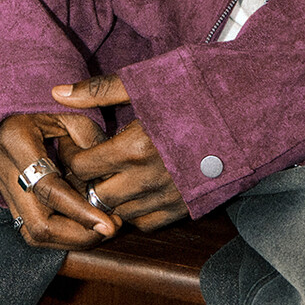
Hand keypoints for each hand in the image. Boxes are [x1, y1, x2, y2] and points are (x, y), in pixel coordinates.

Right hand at [0, 108, 119, 248]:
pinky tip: (81, 224)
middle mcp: (6, 171)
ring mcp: (4, 188)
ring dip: (69, 239)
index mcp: (17, 142)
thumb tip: (108, 177)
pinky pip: (30, 228)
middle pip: (38, 225)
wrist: (2, 107)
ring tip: (99, 228)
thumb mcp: (66, 111)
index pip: (49, 189)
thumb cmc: (37, 103)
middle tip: (109, 228)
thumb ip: (88, 137)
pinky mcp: (8, 199)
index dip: (80, 211)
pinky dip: (59, 234)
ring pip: (32, 233)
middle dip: (77, 235)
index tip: (108, 224)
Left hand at [51, 75, 187, 232]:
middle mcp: (150, 179)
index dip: (73, 157)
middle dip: (89, 180)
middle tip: (92, 160)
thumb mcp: (146, 81)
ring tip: (115, 172)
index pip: (83, 167)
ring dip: (112, 196)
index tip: (76, 146)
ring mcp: (170, 198)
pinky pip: (148, 223)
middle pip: (98, 195)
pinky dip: (136, 209)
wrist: (248, 108)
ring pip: (121, 213)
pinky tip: (139, 185)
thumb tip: (56, 93)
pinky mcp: (187, 208)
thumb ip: (99, 90)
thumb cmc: (196, 87)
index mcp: (135, 146)